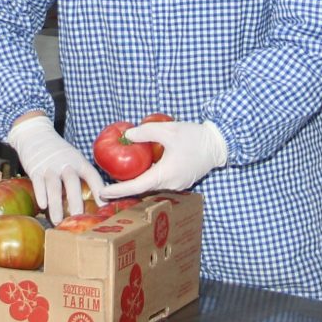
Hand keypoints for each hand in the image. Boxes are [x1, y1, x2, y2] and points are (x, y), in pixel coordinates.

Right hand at [6, 113, 105, 225]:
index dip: (99, 190)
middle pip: (72, 183)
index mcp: (79, 162)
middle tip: (78, 219)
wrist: (35, 134)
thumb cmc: (58, 153)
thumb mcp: (74, 158)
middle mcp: (66, 164)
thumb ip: (82, 175)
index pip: (92, 176)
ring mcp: (50, 166)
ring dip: (56, 205)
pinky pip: (38, 183)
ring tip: (58, 221)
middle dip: (76, 202)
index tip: (105, 207)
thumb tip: (97, 198)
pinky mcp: (35, 169)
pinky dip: (40, 194)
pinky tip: (42, 206)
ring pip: (54, 186)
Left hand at [102, 119, 229, 197]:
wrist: (218, 144)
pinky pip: (160, 183)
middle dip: (124, 188)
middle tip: (106, 186)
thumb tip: (128, 135)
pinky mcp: (181, 181)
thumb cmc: (194, 137)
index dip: (118, 190)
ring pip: (151, 187)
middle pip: (142, 190)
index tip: (103, 192)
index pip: (136, 187)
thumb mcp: (168, 130)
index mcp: (165, 174)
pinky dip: (148, 179)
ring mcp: (177, 185)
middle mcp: (170, 184)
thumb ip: (146, 132)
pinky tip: (141, 171)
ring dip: (136, 184)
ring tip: (120, 179)